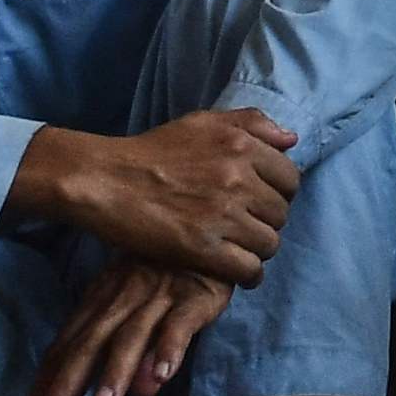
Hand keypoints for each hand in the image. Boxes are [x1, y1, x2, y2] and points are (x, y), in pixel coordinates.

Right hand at [18, 104, 301, 278]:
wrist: (103, 180)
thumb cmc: (151, 151)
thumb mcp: (201, 122)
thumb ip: (251, 123)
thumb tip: (292, 140)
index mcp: (241, 146)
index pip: (291, 179)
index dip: (278, 193)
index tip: (259, 201)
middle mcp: (237, 179)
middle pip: (281, 214)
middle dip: (266, 222)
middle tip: (245, 226)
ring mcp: (221, 215)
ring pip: (269, 244)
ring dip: (257, 249)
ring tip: (238, 247)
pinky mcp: (202, 248)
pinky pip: (249, 269)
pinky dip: (247, 274)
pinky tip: (234, 269)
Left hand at [28, 255, 234, 395]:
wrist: (202, 231)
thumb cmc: (159, 272)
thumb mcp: (124, 300)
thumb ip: (106, 343)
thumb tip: (86, 393)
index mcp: (98, 303)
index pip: (66, 347)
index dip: (47, 383)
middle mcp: (120, 301)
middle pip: (89, 346)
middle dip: (67, 384)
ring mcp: (157, 298)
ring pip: (131, 337)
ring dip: (116, 371)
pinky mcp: (193, 299)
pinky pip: (179, 326)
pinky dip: (169, 350)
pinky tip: (161, 377)